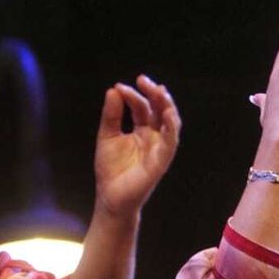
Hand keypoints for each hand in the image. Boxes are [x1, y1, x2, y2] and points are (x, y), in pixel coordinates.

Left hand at [94, 75, 180, 217]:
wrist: (110, 197)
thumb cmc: (111, 169)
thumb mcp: (107, 136)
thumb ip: (111, 115)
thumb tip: (113, 90)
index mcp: (141, 131)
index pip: (142, 107)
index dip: (133, 96)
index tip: (120, 87)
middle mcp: (154, 137)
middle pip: (159, 111)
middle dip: (154, 94)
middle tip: (143, 80)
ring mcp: (159, 148)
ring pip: (171, 123)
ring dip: (167, 106)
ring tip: (160, 91)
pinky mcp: (161, 161)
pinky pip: (171, 143)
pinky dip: (171, 127)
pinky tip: (167, 114)